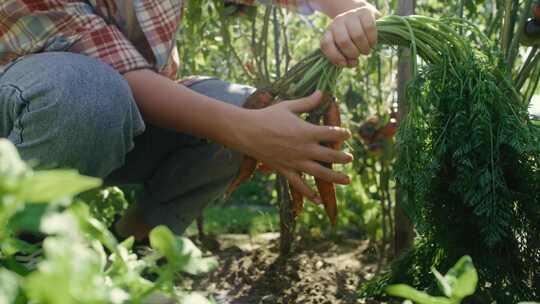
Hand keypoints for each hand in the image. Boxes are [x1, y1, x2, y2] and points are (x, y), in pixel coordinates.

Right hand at [235, 91, 352, 201]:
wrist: (247, 131)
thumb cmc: (267, 116)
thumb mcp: (288, 106)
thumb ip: (307, 102)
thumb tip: (322, 92)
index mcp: (307, 131)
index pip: (331, 134)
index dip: (342, 134)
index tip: (347, 134)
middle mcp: (304, 149)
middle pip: (330, 155)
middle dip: (343, 157)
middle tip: (350, 158)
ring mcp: (295, 162)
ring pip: (320, 172)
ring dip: (335, 177)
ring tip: (347, 180)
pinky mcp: (285, 170)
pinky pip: (300, 185)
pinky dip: (309, 194)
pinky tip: (319, 201)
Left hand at [321, 3, 379, 67]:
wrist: (363, 18)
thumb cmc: (353, 39)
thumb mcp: (345, 49)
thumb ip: (345, 59)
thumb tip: (352, 63)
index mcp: (329, 32)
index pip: (326, 44)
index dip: (335, 57)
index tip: (344, 64)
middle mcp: (337, 22)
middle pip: (343, 41)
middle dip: (353, 53)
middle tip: (358, 55)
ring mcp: (350, 15)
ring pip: (357, 35)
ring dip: (364, 48)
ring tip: (366, 51)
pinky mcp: (364, 12)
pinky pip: (369, 28)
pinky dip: (372, 40)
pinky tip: (372, 44)